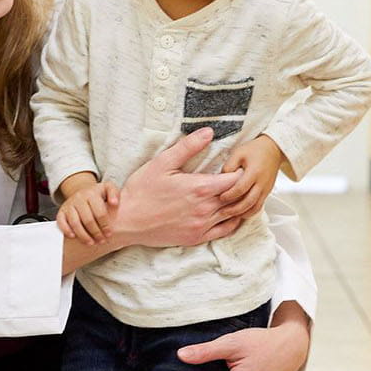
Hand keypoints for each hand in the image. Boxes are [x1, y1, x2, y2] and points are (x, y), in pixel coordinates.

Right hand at [55, 173, 119, 245]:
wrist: (81, 191)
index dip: (105, 225)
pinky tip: (73, 237)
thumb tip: (114, 203)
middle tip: (101, 241)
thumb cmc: (97, 194)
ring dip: (83, 235)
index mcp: (92, 194)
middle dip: (96, 233)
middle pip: (88, 219)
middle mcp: (79, 198)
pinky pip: (61, 222)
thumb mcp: (108, 188)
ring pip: (75, 223)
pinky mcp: (61, 211)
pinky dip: (66, 230)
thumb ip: (114, 193)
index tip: (109, 234)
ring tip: (91, 242)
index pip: (99, 212)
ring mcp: (69, 205)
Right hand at [115, 128, 246, 247]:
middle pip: (237, 197)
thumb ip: (188, 147)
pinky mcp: (197, 237)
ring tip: (239, 194)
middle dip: (242, 187)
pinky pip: (225, 231)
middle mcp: (205, 208)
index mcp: (200, 188)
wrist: (127, 221)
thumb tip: (209, 132)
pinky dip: (233, 222)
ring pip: (233, 215)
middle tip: (242, 178)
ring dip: (239, 203)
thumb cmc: (142, 190)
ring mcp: (202, 225)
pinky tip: (231, 214)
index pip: (235, 179)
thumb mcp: (162, 163)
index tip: (238, 166)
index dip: (239, 171)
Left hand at [216, 135, 282, 221]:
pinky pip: (259, 206)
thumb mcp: (238, 153)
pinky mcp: (267, 192)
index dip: (230, 195)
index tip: (220, 197)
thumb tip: (220, 180)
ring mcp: (266, 189)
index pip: (241, 188)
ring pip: (255, 207)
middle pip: (249, 202)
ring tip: (231, 216)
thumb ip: (229, 166)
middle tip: (223, 212)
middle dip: (235, 209)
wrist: (273, 149)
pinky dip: (249, 212)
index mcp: (254, 172)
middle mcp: (262, 183)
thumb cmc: (254, 150)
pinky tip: (240, 213)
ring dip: (243, 213)